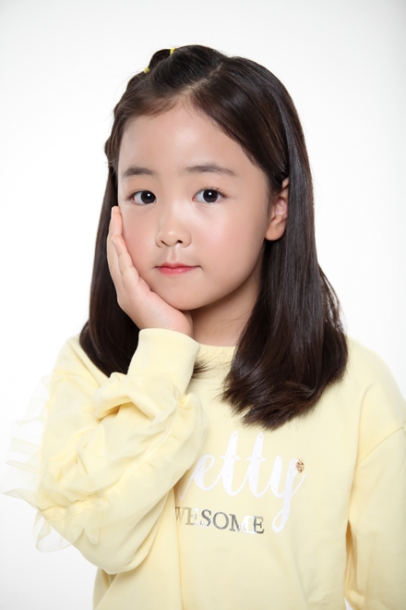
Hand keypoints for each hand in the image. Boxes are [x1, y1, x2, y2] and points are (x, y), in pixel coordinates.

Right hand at [107, 206, 192, 336]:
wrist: (173, 342)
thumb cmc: (175, 323)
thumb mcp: (169, 295)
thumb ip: (167, 281)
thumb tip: (177, 266)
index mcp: (132, 292)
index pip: (123, 260)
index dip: (122, 240)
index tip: (123, 222)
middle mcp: (125, 291)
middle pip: (115, 255)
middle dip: (115, 232)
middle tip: (116, 212)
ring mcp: (126, 293)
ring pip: (116, 258)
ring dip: (115, 235)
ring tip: (116, 216)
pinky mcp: (133, 295)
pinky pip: (124, 268)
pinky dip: (120, 251)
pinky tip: (118, 236)